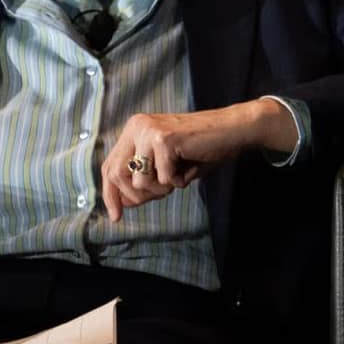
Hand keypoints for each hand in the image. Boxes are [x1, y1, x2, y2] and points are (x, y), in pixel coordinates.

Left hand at [100, 98, 295, 220]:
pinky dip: (179, 181)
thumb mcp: (168, 168)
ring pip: (139, 180)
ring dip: (162, 188)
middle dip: (136, 196)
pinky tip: (190, 168)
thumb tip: (121, 204)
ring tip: (179, 176)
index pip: (109, 166)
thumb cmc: (204, 149)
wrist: (234, 130)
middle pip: (116, 175)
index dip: (110, 194)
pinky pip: (163, 178)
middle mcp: (137, 126)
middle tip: (161, 195)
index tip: (116, 216)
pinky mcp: (164, 139)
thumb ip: (144, 181)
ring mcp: (149, 131)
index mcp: (135, 129)